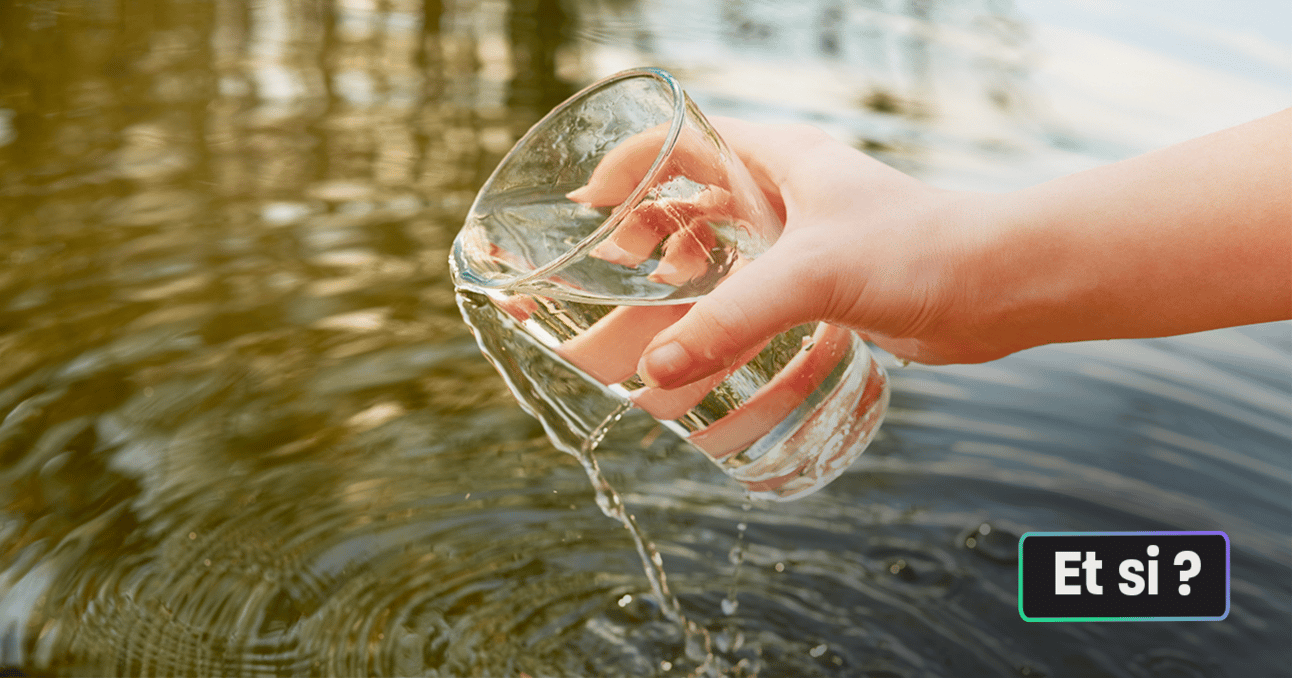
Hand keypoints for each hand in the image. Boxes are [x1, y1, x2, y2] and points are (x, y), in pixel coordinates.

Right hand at [634, 118, 998, 388]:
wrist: (999, 286)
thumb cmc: (918, 251)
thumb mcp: (813, 275)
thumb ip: (731, 320)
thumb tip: (656, 369)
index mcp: (779, 158)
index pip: (683, 137)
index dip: (628, 164)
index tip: (586, 207)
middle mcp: (787, 191)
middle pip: (693, 194)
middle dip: (645, 229)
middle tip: (606, 271)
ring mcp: (806, 237)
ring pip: (724, 247)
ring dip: (682, 276)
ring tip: (641, 314)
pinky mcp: (825, 283)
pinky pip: (755, 291)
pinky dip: (722, 311)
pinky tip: (703, 345)